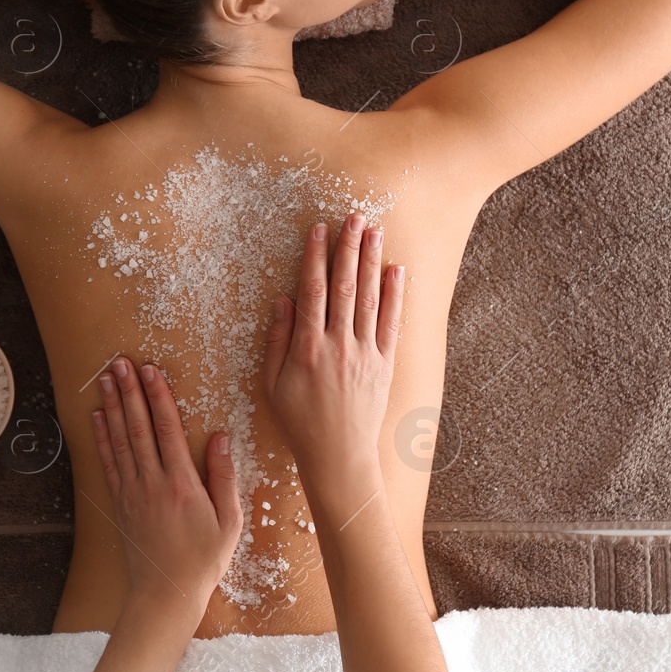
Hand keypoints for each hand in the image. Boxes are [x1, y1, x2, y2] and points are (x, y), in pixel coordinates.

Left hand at [91, 356, 241, 610]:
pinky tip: (96, 418)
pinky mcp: (121, 502)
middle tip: (120, 362)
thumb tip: (219, 437)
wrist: (166, 593)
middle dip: (129, 391)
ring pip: (120, 439)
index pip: (168, 429)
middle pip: (138, 427)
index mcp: (182, 484)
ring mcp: (133, 492)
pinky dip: (101, 437)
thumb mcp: (229, 521)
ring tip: (105, 379)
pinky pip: (109, 462)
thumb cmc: (204, 560)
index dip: (159, 396)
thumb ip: (223, 476)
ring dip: (112, 406)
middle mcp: (153, 483)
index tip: (151, 371)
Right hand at [259, 214, 404, 497]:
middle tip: (353, 217)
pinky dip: (394, 296)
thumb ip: (279, 339)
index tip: (318, 230)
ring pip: (369, 298)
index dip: (315, 257)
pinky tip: (396, 271)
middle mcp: (338, 345)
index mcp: (307, 348)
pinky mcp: (384, 364)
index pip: (313, 291)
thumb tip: (284, 300)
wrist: (338, 454)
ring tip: (374, 232)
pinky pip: (391, 324)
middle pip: (345, 286)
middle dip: (348, 248)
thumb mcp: (273, 383)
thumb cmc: (299, 421)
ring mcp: (364, 354)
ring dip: (372, 262)